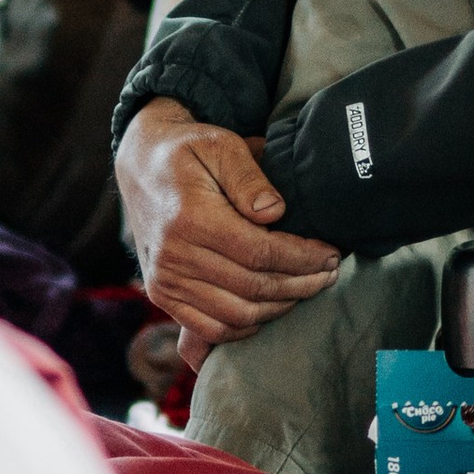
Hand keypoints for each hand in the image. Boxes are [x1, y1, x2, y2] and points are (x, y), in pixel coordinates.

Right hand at [116, 103, 341, 343]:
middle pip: (252, 288)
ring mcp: (164, 280)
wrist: (141, 165)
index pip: (259, 253)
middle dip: (301, 285)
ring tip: (308, 288)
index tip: (332, 254)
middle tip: (330, 274)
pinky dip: (245, 328)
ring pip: (236, 315)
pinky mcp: (160, 294)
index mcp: (190, 218)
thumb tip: (276, 213)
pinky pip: (209, 328)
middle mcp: (173, 256)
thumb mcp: (221, 145)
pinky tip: (271, 308)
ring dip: (279, 308)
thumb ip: (249, 178)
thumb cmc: (189, 151)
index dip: (302, 259)